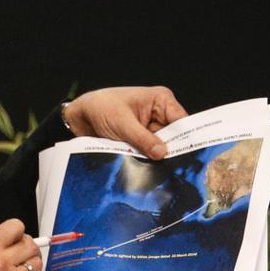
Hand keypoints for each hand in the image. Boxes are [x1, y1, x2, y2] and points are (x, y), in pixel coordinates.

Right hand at [0, 219, 41, 270]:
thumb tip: (11, 239)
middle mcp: (2, 264)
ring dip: (30, 264)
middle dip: (26, 246)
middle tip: (20, 252)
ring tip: (19, 269)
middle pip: (31, 245)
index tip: (15, 236)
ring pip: (37, 263)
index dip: (16, 231)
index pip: (15, 227)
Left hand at [63, 86, 187, 159]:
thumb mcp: (122, 123)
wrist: (79, 116)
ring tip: (156, 170)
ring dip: (155, 158)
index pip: (182, 121)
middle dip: (170, 152)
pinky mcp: (140, 141)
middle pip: (174, 138)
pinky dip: (145, 160)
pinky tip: (145, 169)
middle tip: (173, 169)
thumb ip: (143, 139)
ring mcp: (149, 129)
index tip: (190, 157)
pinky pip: (148, 153)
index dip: (187, 139)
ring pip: (161, 148)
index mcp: (160, 100)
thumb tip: (162, 153)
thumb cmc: (100, 107)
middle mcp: (159, 114)